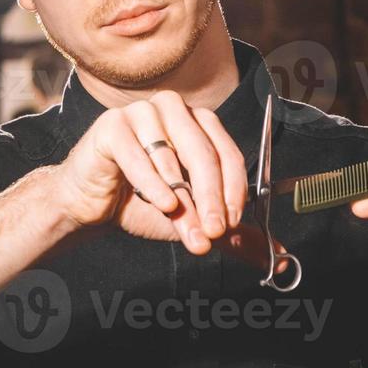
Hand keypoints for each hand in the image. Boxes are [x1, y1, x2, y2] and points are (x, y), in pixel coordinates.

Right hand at [53, 90, 288, 268]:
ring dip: (181, 196)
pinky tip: (161, 203)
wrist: (89, 205)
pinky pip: (138, 154)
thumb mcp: (193, 221)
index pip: (228, 153)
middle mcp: (174, 111)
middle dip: (212, 198)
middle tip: (214, 232)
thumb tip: (277, 256)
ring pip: (172, 156)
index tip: (232, 224)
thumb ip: (232, 235)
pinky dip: (152, 183)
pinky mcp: (112, 125)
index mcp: (198, 124)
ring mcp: (142, 113)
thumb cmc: (139, 204)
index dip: (234, 190)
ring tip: (181, 224)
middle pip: (204, 152)